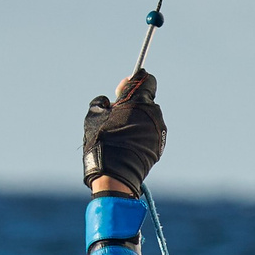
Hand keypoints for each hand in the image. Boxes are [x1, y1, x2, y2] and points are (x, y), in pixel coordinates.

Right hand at [83, 70, 165, 194]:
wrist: (114, 175)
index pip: (147, 80)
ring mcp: (158, 131)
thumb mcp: (94, 115)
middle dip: (133, 104)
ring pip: (148, 118)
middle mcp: (154, 113)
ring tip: (120, 133)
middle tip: (117, 114)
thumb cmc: (102, 141)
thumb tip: (110, 100)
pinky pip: (150, 133)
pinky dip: (141, 134)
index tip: (123, 89)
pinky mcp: (160, 146)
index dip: (135, 82)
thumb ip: (103, 101)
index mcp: (139, 101)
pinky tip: (128, 144)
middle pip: (146, 100)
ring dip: (137, 120)